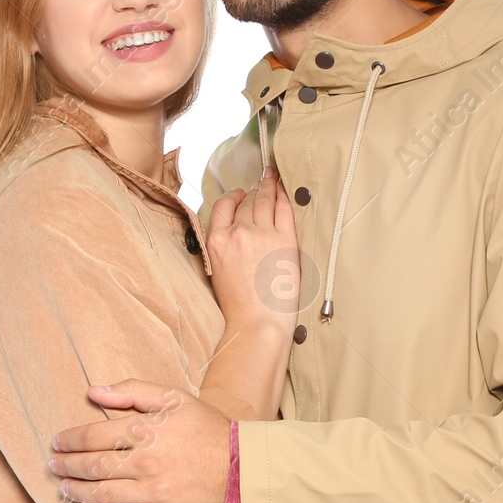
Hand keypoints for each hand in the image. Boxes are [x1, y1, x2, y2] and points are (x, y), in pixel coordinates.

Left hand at [48, 379, 231, 502]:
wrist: (245, 468)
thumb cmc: (208, 428)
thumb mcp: (173, 397)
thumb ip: (131, 391)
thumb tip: (93, 390)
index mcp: (145, 431)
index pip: (93, 436)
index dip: (70, 440)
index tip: (57, 442)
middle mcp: (145, 462)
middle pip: (92, 466)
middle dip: (67, 466)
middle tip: (53, 465)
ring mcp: (154, 493)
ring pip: (103, 495)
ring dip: (77, 492)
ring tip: (64, 488)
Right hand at [205, 164, 298, 333]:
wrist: (257, 323)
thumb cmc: (238, 306)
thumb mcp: (217, 271)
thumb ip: (222, 246)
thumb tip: (234, 232)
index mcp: (216, 241)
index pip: (222, 205)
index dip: (233, 196)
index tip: (240, 193)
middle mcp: (237, 232)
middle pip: (246, 202)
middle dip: (254, 190)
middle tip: (262, 181)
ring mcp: (262, 234)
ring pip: (264, 201)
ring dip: (269, 187)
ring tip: (272, 179)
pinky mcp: (284, 240)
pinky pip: (284, 210)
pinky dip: (284, 197)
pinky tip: (285, 190)